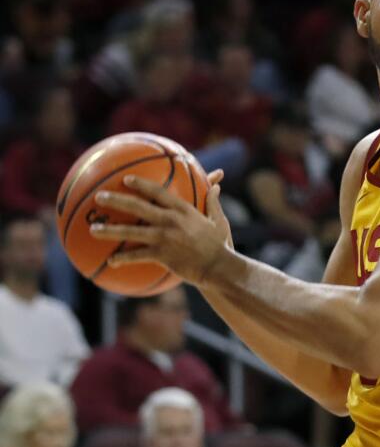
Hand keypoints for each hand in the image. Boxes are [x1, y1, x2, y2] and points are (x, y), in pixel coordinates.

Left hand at [91, 173, 231, 285]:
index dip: (140, 184)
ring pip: (131, 231)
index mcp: (183, 210)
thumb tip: (217, 185)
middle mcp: (170, 220)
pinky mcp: (162, 255)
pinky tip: (110, 260)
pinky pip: (137, 255)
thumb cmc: (220, 244)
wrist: (218, 267)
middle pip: (138, 207)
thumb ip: (213, 201)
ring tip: (93, 229)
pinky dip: (122, 258)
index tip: (125, 179)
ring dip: (110, 230)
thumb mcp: (219, 220)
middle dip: (116, 200)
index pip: (158, 192)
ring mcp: (164, 238)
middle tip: (99, 197)